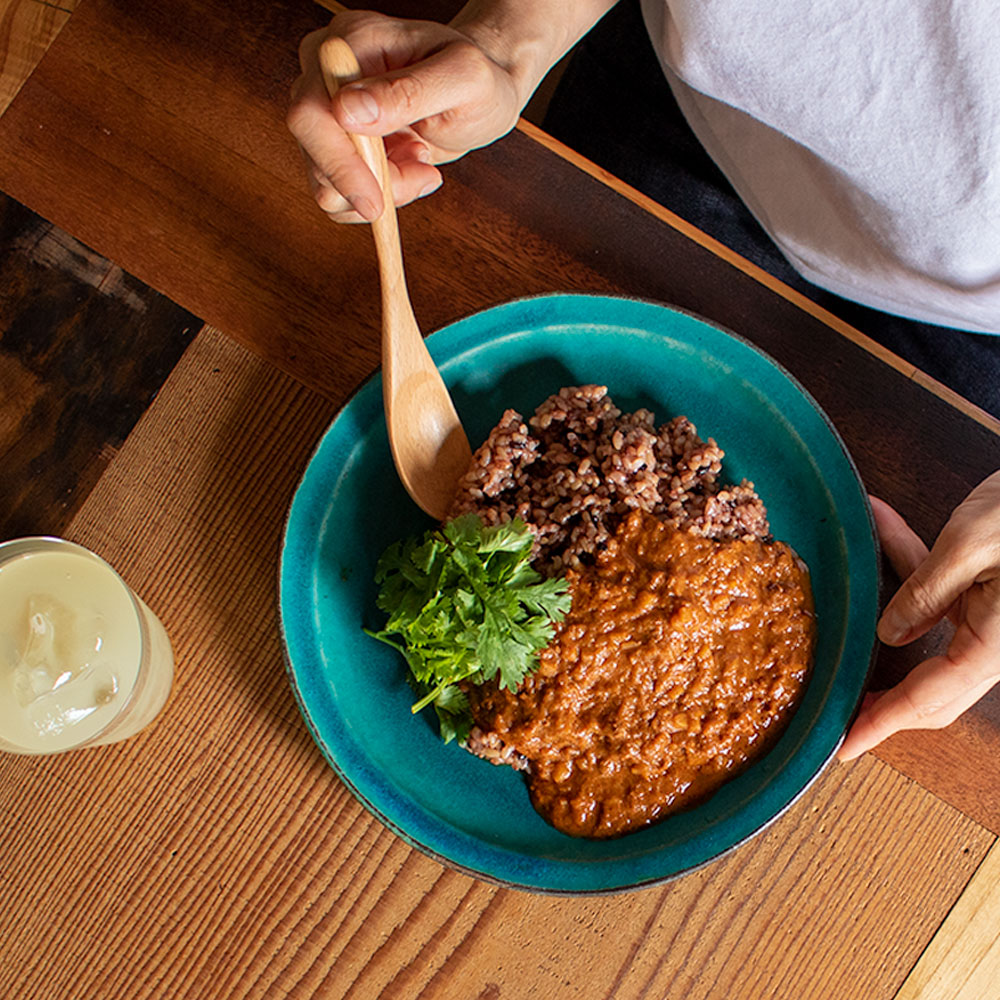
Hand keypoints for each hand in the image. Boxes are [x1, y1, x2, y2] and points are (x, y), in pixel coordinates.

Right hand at [286, 9, 525, 222]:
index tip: (375, 201)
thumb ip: (407, 91)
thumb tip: (347, 111)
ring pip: (325, 182)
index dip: (338, 163)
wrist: (480, 96)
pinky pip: (340, 194)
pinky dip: (381, 196)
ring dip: (382, 190)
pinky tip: (411, 168)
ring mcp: (327, 111)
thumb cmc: (477, 79)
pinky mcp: (337, 146)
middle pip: (312, 150)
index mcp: (349, 43)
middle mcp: (325, 73)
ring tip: (422, 161)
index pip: (312, 110)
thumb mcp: (462, 79)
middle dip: (368, 181)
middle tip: (423, 173)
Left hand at [838, 471, 999, 759]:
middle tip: (841, 704)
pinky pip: (945, 597)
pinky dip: (911, 567)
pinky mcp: (997, 599)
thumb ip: (924, 593)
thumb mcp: (970, 545)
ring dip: (889, 612)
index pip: (926, 698)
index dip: (882, 722)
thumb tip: (891, 632)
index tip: (848, 743)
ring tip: (849, 596)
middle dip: (885, 701)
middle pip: (932, 690)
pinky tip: (884, 523)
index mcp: (995, 645)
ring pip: (933, 641)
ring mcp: (999, 625)